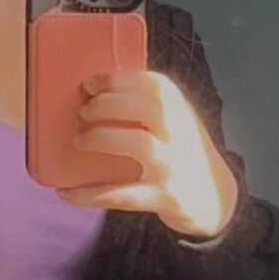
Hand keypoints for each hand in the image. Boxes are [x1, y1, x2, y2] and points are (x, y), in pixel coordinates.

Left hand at [56, 68, 240, 239]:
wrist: (214, 199)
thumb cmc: (179, 152)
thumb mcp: (173, 122)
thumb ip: (144, 106)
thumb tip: (88, 94)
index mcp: (181, 110)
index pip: (154, 85)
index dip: (117, 80)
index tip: (88, 84)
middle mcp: (181, 135)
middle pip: (149, 108)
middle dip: (109, 105)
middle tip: (82, 113)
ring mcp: (174, 167)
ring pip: (140, 144)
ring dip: (102, 139)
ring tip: (79, 141)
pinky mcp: (164, 198)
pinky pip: (123, 195)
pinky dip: (89, 194)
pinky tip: (64, 191)